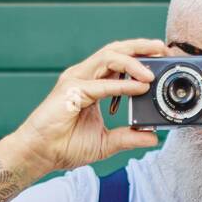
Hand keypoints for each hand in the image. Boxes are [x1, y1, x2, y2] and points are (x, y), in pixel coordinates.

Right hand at [12, 38, 170, 172]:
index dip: (139, 56)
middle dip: (139, 46)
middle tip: (160, 48)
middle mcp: (83, 76)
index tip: (159, 58)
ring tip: (152, 71)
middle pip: (114, 50)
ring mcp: (76, 81)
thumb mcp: (106, 142)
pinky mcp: (71, 92)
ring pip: (108, 58)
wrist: (40, 154)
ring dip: (133, 62)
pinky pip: (102, 84)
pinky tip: (140, 88)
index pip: (117, 61)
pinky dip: (123, 86)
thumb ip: (129, 137)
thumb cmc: (65, 145)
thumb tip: (152, 137)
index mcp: (91, 83)